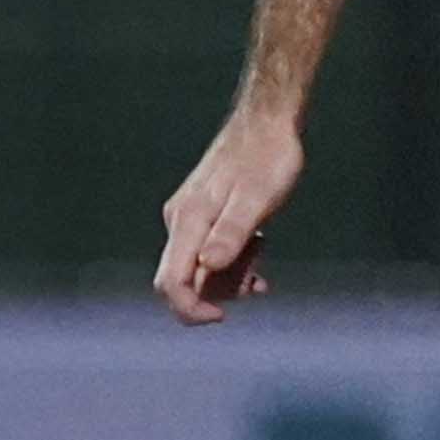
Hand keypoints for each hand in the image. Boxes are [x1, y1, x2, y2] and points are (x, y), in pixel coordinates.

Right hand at [155, 106, 301, 323]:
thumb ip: (231, 234)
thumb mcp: (256, 199)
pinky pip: (209, 252)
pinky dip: (232, 261)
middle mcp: (181, 221)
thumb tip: (209, 268)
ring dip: (229, 277)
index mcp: (189, 221)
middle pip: (184, 281)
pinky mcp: (202, 214)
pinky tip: (257, 251)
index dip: (191, 309)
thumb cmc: (267, 158)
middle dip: (218, 293)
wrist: (267, 123)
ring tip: (261, 255)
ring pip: (199, 268)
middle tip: (257, 280)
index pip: (172, 282)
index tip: (223, 316)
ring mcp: (190, 218)